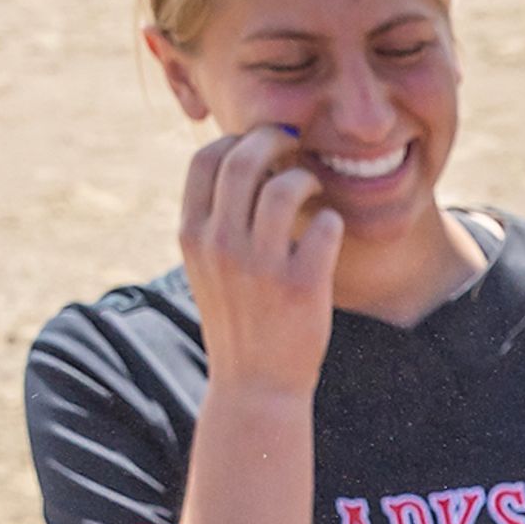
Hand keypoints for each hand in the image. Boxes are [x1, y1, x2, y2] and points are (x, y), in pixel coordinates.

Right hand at [178, 124, 341, 397]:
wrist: (255, 384)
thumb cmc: (237, 318)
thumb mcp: (206, 267)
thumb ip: (214, 220)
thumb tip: (239, 163)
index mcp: (192, 235)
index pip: (205, 160)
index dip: (235, 139)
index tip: (258, 144)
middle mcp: (220, 244)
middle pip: (243, 160)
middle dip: (275, 140)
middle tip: (296, 145)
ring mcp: (260, 265)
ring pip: (286, 187)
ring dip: (306, 178)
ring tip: (314, 189)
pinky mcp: (301, 286)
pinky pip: (325, 225)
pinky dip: (332, 219)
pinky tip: (329, 230)